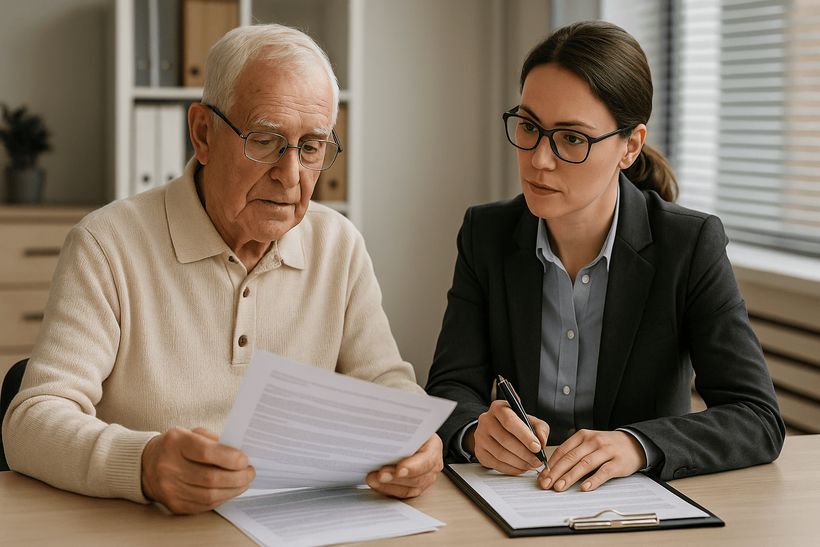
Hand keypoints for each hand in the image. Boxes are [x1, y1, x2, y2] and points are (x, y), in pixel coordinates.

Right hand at [141, 427, 255, 513]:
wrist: (146, 464)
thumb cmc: (177, 446)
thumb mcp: (192, 433)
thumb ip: (215, 441)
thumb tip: (241, 455)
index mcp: (176, 443)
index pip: (207, 453)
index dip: (230, 458)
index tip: (245, 459)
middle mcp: (169, 467)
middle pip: (210, 478)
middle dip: (237, 477)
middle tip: (250, 473)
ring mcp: (170, 488)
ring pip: (209, 495)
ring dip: (233, 490)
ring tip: (244, 482)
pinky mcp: (174, 504)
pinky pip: (204, 505)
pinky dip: (222, 498)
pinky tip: (230, 490)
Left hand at [366, 434, 442, 497]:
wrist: (413, 436)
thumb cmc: (411, 430)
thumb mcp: (409, 426)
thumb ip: (401, 431)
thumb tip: (383, 431)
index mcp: (434, 446)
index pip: (427, 460)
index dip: (413, 467)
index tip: (399, 469)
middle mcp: (432, 465)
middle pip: (418, 478)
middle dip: (396, 477)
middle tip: (380, 475)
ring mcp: (425, 477)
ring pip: (410, 488)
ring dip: (389, 485)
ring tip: (374, 479)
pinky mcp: (414, 486)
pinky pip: (403, 493)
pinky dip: (388, 490)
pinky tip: (378, 484)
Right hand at [467, 399, 548, 474]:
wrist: (496, 430)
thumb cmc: (516, 425)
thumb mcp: (530, 420)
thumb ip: (540, 428)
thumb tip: (541, 442)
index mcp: (499, 408)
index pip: (510, 421)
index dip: (524, 436)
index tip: (537, 447)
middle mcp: (486, 420)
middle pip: (505, 440)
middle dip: (524, 453)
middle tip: (537, 460)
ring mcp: (480, 437)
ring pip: (500, 454)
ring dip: (519, 463)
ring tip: (530, 465)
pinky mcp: (479, 451)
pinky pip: (496, 464)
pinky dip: (511, 469)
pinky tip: (520, 468)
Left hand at [538, 429, 644, 491]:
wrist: (634, 443)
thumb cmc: (607, 446)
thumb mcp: (589, 443)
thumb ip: (574, 453)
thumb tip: (553, 470)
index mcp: (583, 436)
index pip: (563, 450)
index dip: (551, 464)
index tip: (542, 476)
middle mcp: (593, 441)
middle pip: (571, 457)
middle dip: (556, 472)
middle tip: (546, 484)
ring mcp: (606, 451)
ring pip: (585, 464)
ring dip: (570, 477)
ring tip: (560, 487)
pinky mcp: (618, 462)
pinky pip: (604, 471)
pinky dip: (593, 480)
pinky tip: (584, 487)